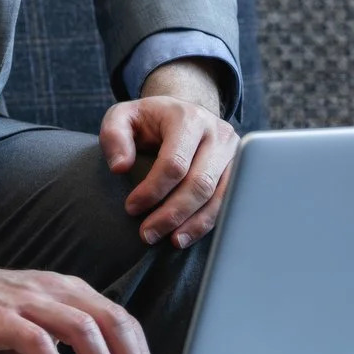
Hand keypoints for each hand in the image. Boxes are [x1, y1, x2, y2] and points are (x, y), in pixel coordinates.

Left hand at [100, 61, 238, 247]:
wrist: (182, 112)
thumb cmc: (149, 120)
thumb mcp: (122, 117)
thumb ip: (113, 136)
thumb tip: (120, 167)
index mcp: (188, 118)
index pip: (174, 162)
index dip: (152, 190)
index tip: (131, 208)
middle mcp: (217, 133)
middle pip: (199, 183)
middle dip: (171, 214)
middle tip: (147, 234)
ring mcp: (233, 153)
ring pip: (218, 197)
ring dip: (192, 224)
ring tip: (170, 240)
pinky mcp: (239, 170)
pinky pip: (227, 202)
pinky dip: (207, 222)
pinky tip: (187, 235)